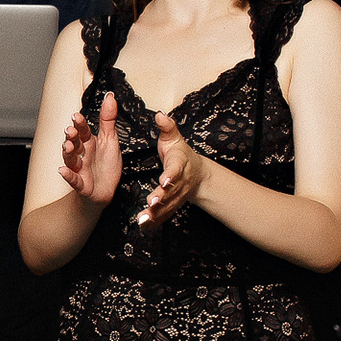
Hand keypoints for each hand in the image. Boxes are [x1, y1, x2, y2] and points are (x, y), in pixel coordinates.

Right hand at [59, 91, 121, 206]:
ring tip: (67, 146)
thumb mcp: (111, 139)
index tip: (76, 116)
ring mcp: (80, 169)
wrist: (107, 190)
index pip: (83, 131)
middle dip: (71, 137)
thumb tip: (110, 97)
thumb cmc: (107, 166)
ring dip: (67, 152)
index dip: (79, 124)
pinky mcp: (82, 184)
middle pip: (74, 143)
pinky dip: (68, 175)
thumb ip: (108, 118)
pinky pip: (74, 180)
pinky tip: (62, 170)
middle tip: (70, 130)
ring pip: (71, 159)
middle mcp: (82, 154)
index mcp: (89, 143)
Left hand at [138, 111, 208, 226]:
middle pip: (171, 191)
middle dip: (161, 198)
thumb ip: (167, 127)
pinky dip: (155, 222)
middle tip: (151, 203)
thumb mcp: (174, 139)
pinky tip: (143, 227)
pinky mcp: (172, 205)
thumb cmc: (180, 154)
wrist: (197, 174)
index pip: (175, 170)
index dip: (170, 176)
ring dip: (156, 214)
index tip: (164, 181)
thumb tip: (159, 114)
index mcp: (180, 164)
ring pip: (167, 206)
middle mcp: (180, 182)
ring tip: (143, 219)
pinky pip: (164, 215)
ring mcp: (177, 196)